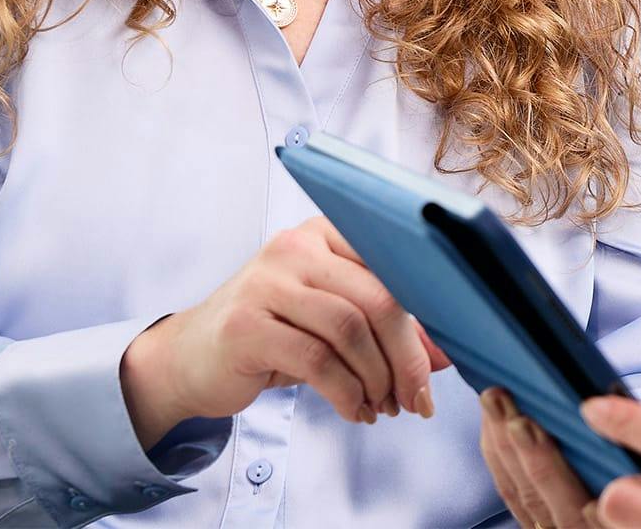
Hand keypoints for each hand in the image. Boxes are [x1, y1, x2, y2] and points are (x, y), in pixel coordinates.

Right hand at [124, 216, 451, 441]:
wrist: (194, 355)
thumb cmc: (273, 332)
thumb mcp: (330, 319)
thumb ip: (385, 326)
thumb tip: (447, 353)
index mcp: (324, 231)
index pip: (392, 265)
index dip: (423, 319)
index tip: (437, 366)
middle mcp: (296, 245)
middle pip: (377, 298)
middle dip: (406, 358)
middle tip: (415, 400)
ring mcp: (267, 281)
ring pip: (350, 329)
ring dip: (377, 380)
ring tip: (380, 407)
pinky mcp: (248, 324)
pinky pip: (317, 360)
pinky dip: (346, 393)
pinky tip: (352, 410)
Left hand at [478, 385, 640, 528]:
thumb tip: (633, 420)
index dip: (629, 424)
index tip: (589, 403)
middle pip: (614, 507)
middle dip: (557, 467)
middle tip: (520, 415)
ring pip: (578, 526)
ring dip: (529, 473)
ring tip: (502, 416)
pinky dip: (530, 495)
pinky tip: (509, 452)